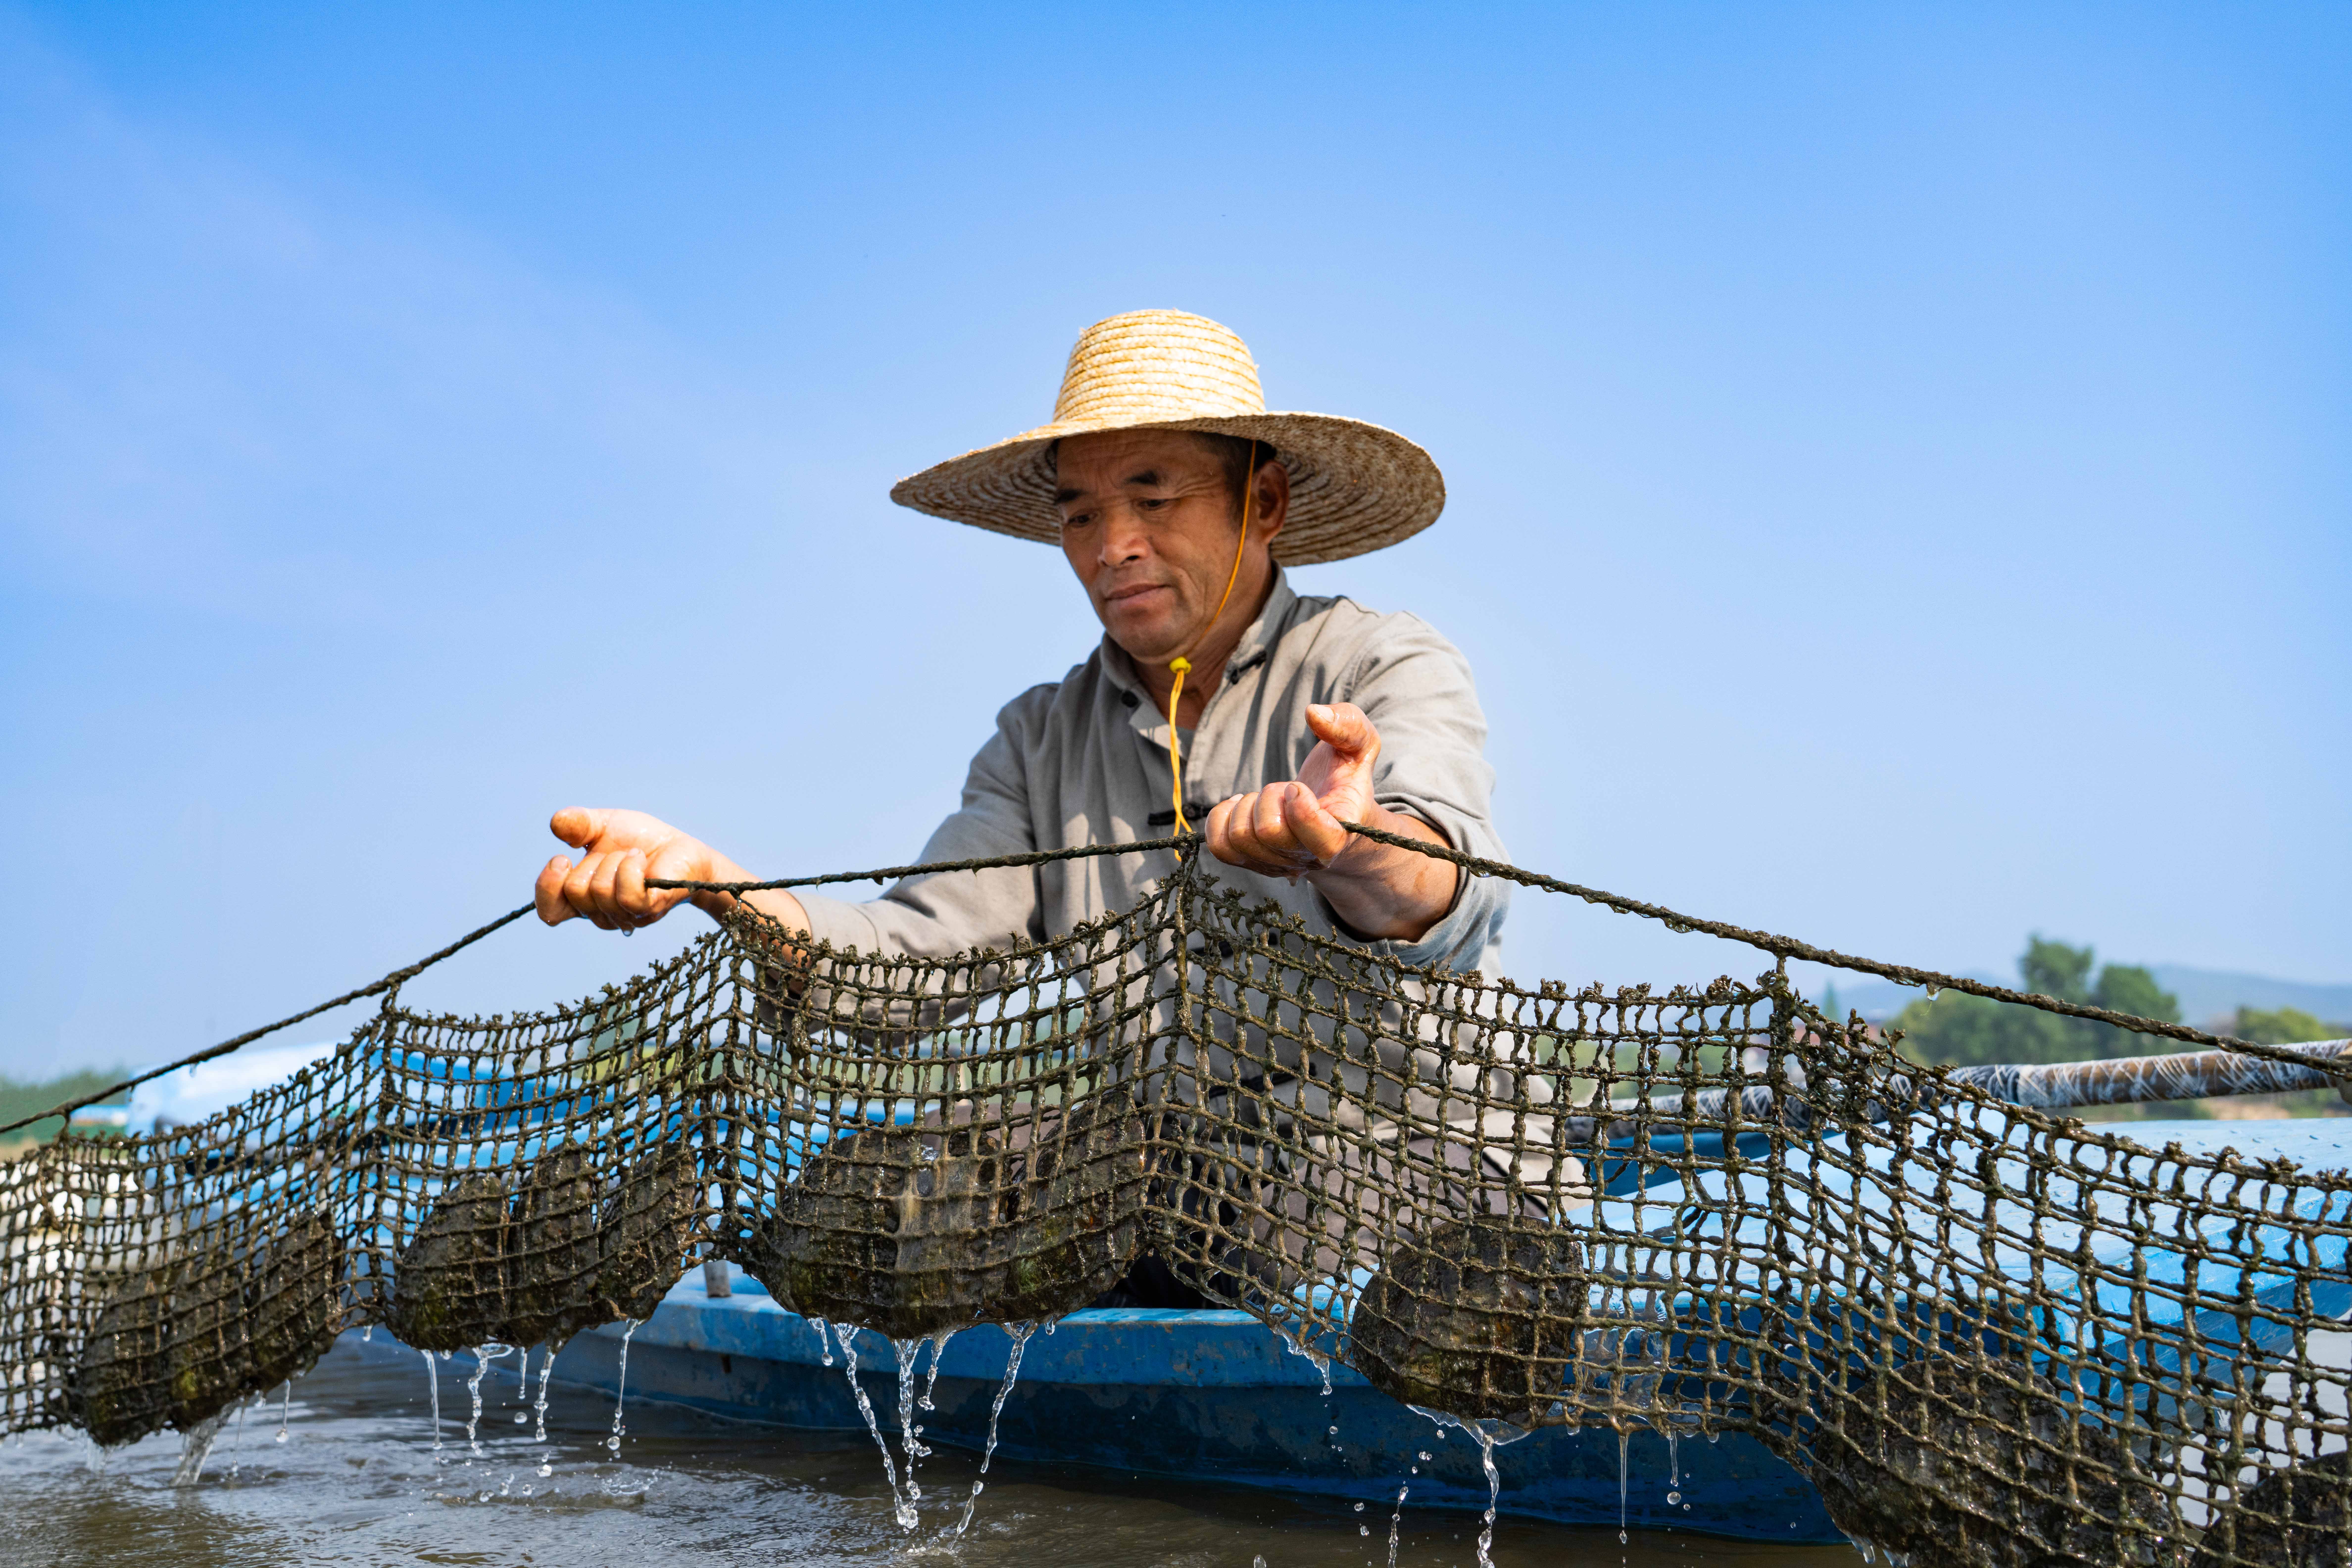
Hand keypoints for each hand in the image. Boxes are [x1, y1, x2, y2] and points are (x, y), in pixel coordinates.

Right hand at [534, 807, 719, 929]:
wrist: (680, 846)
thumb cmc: (640, 840)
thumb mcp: (602, 824)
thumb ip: (577, 824)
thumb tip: (556, 823)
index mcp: (582, 898)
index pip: (549, 912)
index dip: (547, 887)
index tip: (561, 858)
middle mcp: (601, 912)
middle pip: (574, 893)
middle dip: (593, 862)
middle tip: (616, 852)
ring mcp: (625, 915)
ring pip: (600, 892)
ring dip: (615, 862)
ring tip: (634, 855)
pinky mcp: (649, 909)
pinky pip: (627, 896)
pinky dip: (631, 868)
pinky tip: (640, 859)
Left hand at [1204, 703, 1378, 878]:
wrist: (1334, 820)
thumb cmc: (1345, 780)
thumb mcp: (1360, 747)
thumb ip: (1348, 725)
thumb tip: (1313, 713)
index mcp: (1339, 835)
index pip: (1320, 838)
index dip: (1300, 805)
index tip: (1297, 786)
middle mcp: (1307, 858)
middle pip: (1266, 831)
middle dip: (1269, 797)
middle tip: (1283, 790)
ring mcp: (1276, 864)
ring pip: (1239, 837)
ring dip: (1247, 807)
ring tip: (1267, 800)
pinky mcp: (1251, 862)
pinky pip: (1218, 845)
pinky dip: (1221, 818)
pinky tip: (1242, 806)